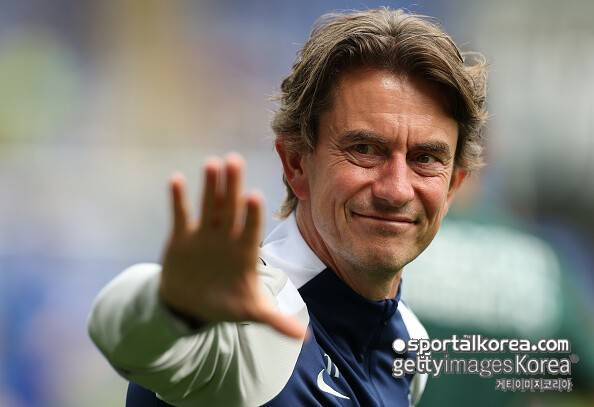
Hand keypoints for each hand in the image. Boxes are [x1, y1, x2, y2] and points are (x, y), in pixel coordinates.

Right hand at [158, 153, 305, 338]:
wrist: (192, 303)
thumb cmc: (226, 303)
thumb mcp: (250, 312)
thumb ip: (275, 320)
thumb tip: (304, 338)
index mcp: (244, 251)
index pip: (250, 229)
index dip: (251, 215)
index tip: (254, 197)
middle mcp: (226, 237)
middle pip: (230, 209)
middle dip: (232, 187)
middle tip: (235, 161)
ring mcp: (204, 234)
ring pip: (208, 205)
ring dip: (209, 186)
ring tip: (211, 164)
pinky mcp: (182, 236)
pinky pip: (181, 215)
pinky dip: (178, 200)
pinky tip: (177, 180)